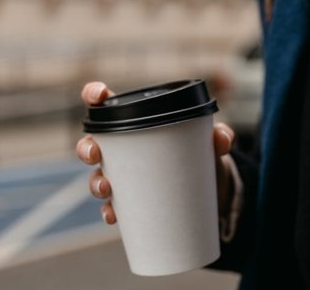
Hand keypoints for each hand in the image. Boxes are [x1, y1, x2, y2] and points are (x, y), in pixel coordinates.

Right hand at [75, 81, 235, 224]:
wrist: (211, 193)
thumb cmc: (202, 155)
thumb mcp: (211, 144)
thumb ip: (219, 136)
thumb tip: (223, 139)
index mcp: (137, 123)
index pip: (108, 104)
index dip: (94, 94)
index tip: (98, 96)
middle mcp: (124, 150)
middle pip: (91, 144)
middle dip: (86, 148)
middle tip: (95, 155)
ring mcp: (125, 177)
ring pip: (97, 177)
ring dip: (95, 183)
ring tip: (107, 189)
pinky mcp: (132, 202)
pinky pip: (112, 207)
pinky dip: (110, 212)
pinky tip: (113, 216)